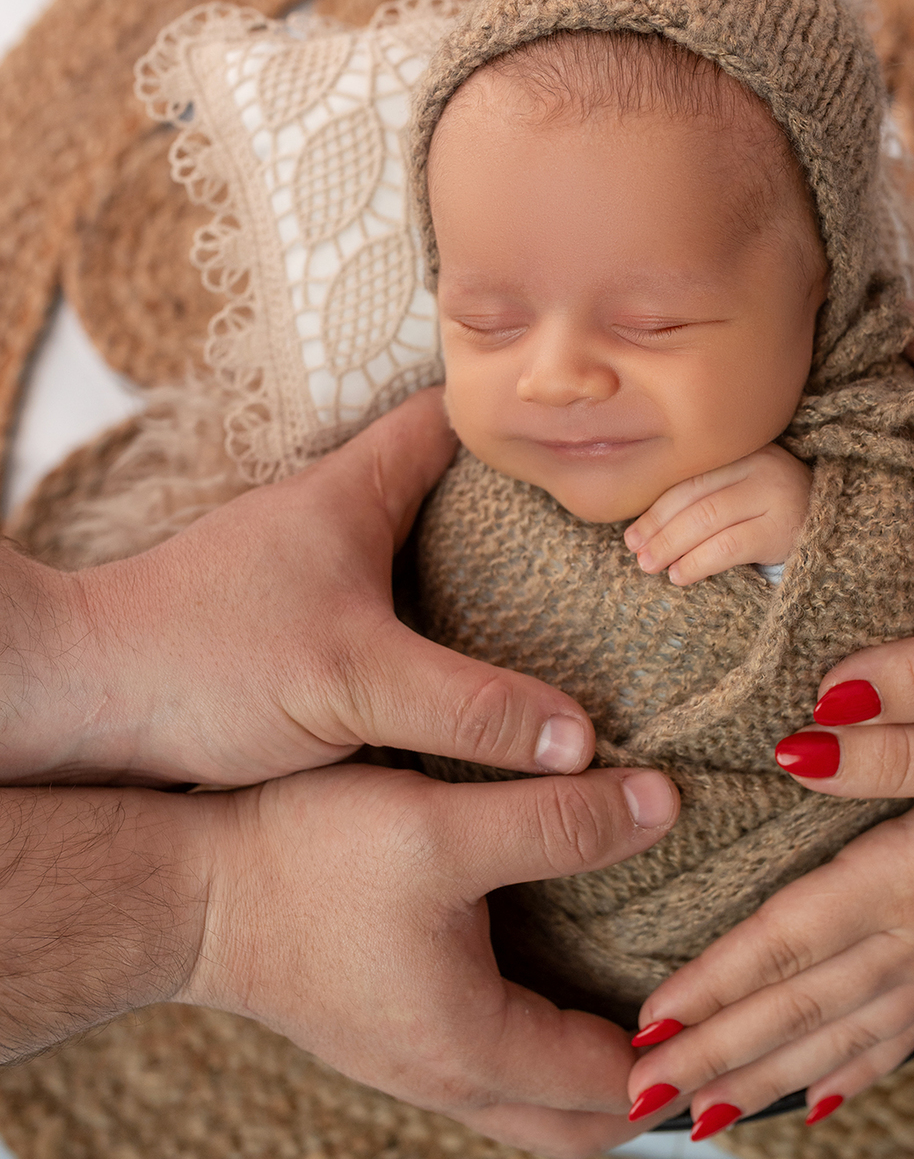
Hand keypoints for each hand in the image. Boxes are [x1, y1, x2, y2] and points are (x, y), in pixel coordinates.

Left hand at [2, 389, 597, 787]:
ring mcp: (302, 577)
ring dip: (471, 581)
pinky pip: (381, 615)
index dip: (517, 420)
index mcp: (349, 493)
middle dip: (513, 512)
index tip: (584, 438)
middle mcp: (326, 522)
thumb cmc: (202, 664)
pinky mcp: (285, 634)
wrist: (77, 708)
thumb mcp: (354, 682)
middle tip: (591, 545)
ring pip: (410, 557)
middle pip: (441, 490)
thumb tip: (580, 739)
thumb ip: (471, 710)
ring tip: (553, 618)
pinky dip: (427, 633)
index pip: (447, 419)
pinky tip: (464, 682)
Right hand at [182, 760, 678, 1158]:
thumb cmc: (303, 861)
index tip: (745, 1007)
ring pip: (535, 1103)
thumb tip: (665, 803)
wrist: (184, 892)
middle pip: (579, 1124)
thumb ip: (558, 820)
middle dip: (654, 1092)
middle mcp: (447, 1076)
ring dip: (599, 1076)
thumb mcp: (443, 828)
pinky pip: (495, 1069)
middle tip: (714, 1028)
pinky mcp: (387, 1029)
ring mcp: (412, 1061)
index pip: (617, 1086)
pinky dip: (548, 1050)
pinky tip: (563, 979)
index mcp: (474, 1046)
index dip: (687, 1052)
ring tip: (656, 1011)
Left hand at [623, 443, 810, 584]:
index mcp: (743, 451)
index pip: (689, 479)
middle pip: (694, 497)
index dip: (654, 508)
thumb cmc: (776, 515)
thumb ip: (707, 496)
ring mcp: (775, 494)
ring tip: (651, 566)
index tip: (630, 535)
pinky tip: (680, 574)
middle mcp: (760, 465)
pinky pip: (729, 546)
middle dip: (658, 529)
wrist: (838, 530)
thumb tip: (644, 528)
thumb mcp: (744, 493)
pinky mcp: (784, 528)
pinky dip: (698, 562)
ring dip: (672, 545)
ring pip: (707, 519)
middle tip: (636, 553)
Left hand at [626, 707, 913, 1133]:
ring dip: (760, 1079)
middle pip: (795, 1009)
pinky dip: (843, 1078)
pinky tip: (807, 1105)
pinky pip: (893, 1042)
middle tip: (639, 1098)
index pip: (786, 942)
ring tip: (695, 1119)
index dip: (713, 984)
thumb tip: (795, 747)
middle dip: (712, 1056)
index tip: (648, 1024)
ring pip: (834, 1040)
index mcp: (905, 881)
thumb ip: (892, 744)